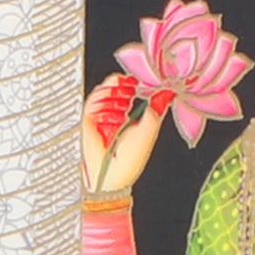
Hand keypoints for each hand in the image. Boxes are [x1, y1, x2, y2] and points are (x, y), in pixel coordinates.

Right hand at [82, 72, 162, 202]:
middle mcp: (113, 115)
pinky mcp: (87, 120)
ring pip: (103, 92)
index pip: (128, 92)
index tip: (140, 80)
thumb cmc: (130, 160)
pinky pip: (92, 102)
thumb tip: (167, 94)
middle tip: (132, 84)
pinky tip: (114, 107)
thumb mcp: (148, 131)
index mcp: (128, 117)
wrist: (113, 175)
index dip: (133, 83)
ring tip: (125, 97)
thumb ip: (156, 110)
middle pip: (114, 88)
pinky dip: (102, 100)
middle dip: (123, 84)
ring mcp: (100, 117)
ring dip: (114, 91)